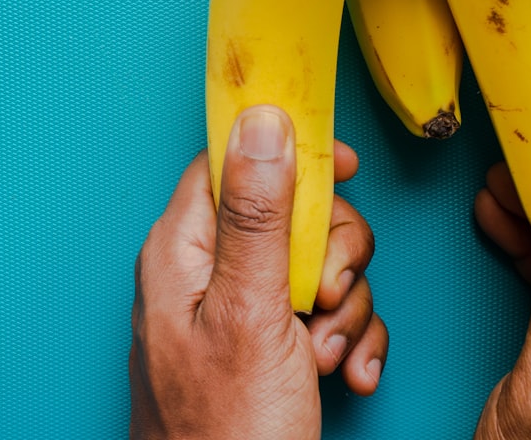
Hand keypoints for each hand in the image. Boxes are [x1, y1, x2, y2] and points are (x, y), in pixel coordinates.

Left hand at [129, 105, 386, 439]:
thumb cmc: (225, 428)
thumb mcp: (251, 310)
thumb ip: (258, 214)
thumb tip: (261, 121)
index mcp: (182, 247)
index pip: (228, 159)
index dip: (286, 152)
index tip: (342, 167)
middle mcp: (203, 270)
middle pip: (286, 212)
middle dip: (332, 251)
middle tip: (328, 294)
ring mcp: (234, 309)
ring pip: (314, 264)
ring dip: (345, 308)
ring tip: (328, 356)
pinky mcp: (263, 343)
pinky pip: (319, 313)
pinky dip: (346, 339)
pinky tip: (348, 374)